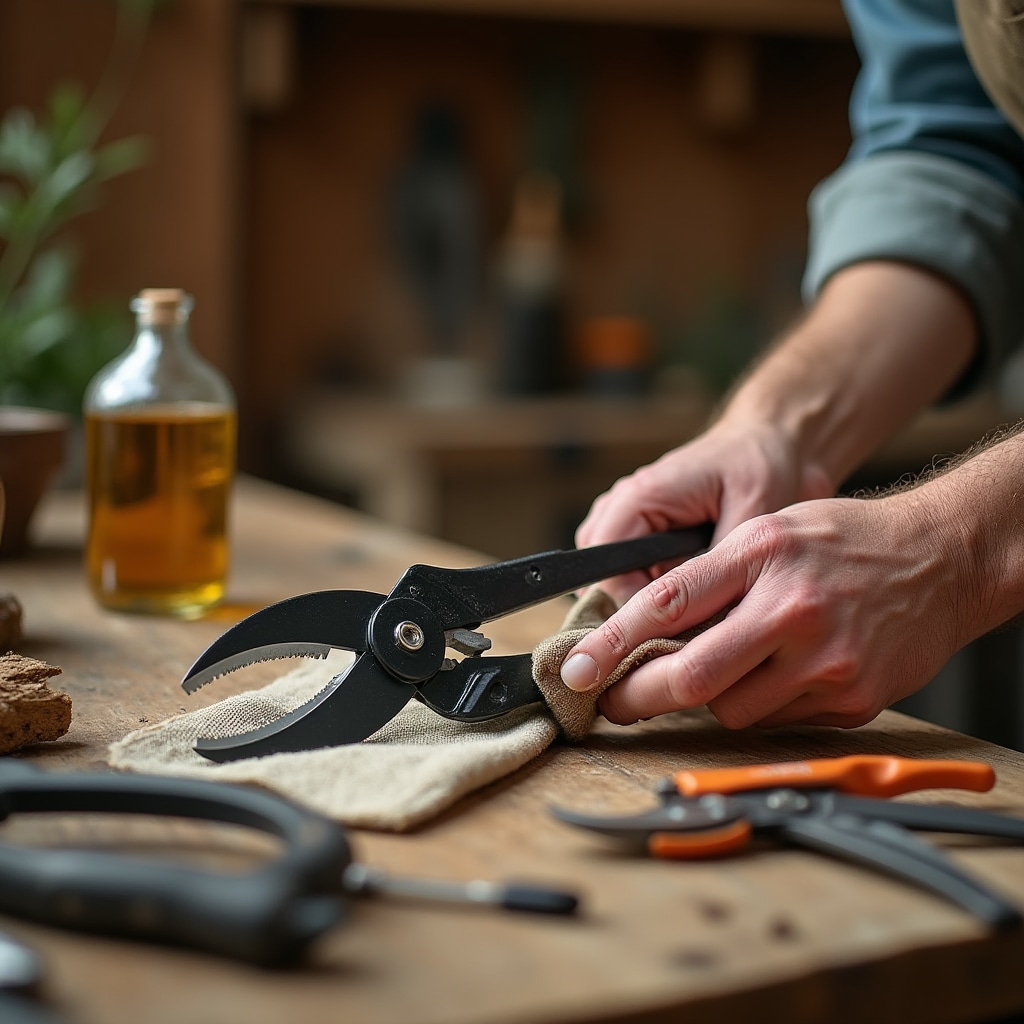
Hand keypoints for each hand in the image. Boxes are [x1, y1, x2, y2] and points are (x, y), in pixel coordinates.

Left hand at [562, 491, 972, 729]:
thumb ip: (714, 576)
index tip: (579, 671)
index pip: (667, 604)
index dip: (612, 643)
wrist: (944, 558)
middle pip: (692, 674)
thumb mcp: (772, 530)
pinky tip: (775, 675)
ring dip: (709, 699)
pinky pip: (778, 721)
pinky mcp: (852, 699)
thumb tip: (652, 632)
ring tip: (722, 669)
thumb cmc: (847, 540)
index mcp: (763, 554)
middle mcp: (792, 608)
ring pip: (730, 709)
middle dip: (639, 696)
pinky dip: (759, 705)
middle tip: (613, 702)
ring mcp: (826, 660)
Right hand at [576, 417, 832, 602]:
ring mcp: (627, 518)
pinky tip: (692, 594)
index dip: (636, 612)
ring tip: (694, 608)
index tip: (675, 635)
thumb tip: (700, 615)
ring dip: (645, 600)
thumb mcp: (751, 511)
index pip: (608, 572)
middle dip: (639, 610)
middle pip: (602, 579)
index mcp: (639, 498)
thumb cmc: (761, 466)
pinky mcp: (641, 530)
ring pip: (612, 580)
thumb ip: (718, 562)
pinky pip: (630, 573)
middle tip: (688, 627)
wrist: (769, 441)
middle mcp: (621, 507)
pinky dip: (654, 590)